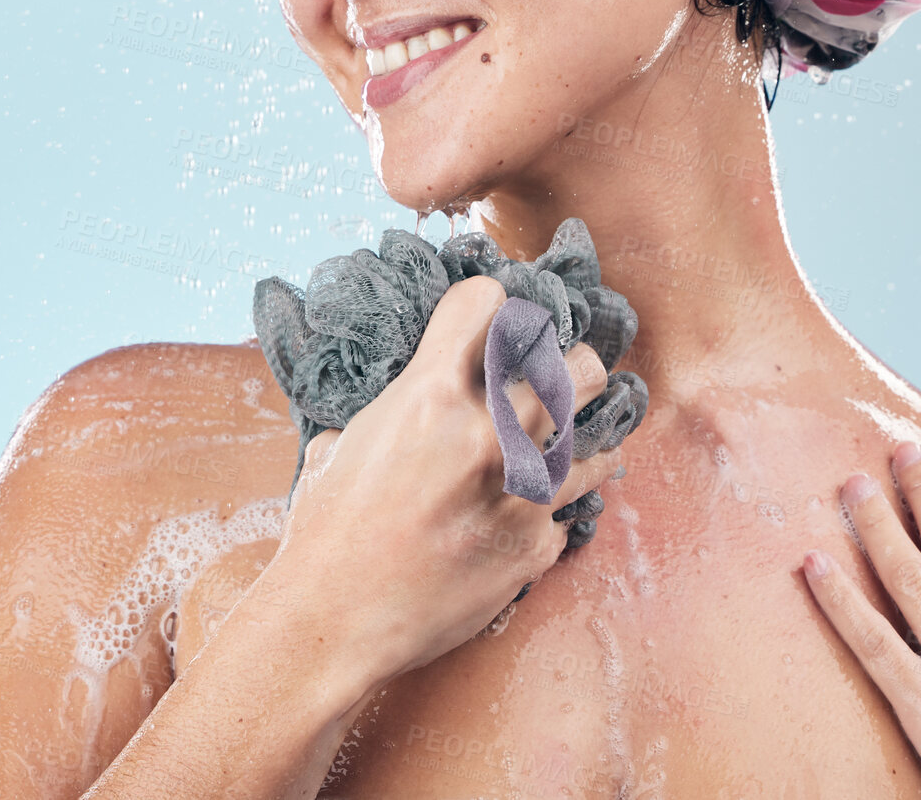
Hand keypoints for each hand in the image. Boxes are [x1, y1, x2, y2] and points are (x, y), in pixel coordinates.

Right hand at [262, 275, 624, 680]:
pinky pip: (568, 508)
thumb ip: (397, 403)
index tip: (495, 317)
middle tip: (559, 373)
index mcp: (432, 393)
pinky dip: (553, 508)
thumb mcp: (347, 439)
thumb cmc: (327, 529)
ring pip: (593, 435)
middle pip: (574, 363)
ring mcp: (521, 490)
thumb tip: (418, 385)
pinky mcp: (536, 544)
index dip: (490, 303)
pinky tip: (538, 505)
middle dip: (570, 363)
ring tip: (572, 432)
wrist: (333, 621)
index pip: (490, 300)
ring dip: (581, 433)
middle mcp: (487, 432)